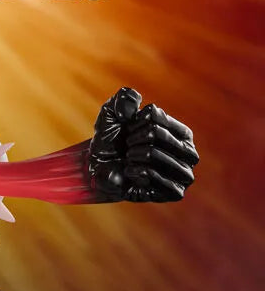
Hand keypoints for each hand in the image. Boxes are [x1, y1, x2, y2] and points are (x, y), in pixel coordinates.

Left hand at [88, 87, 198, 202]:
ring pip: (154, 155)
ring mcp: (185, 174)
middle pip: (156, 134)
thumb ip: (123, 98)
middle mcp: (189, 152)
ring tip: (130, 159)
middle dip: (133, 139)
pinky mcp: (176, 192)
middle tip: (128, 146)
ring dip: (134, 156)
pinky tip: (132, 173)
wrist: (102, 169)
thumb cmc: (113, 141)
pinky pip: (154, 177)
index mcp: (182, 132)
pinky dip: (136, 173)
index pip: (156, 117)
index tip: (130, 130)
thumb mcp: (112, 114)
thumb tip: (134, 100)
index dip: (135, 123)